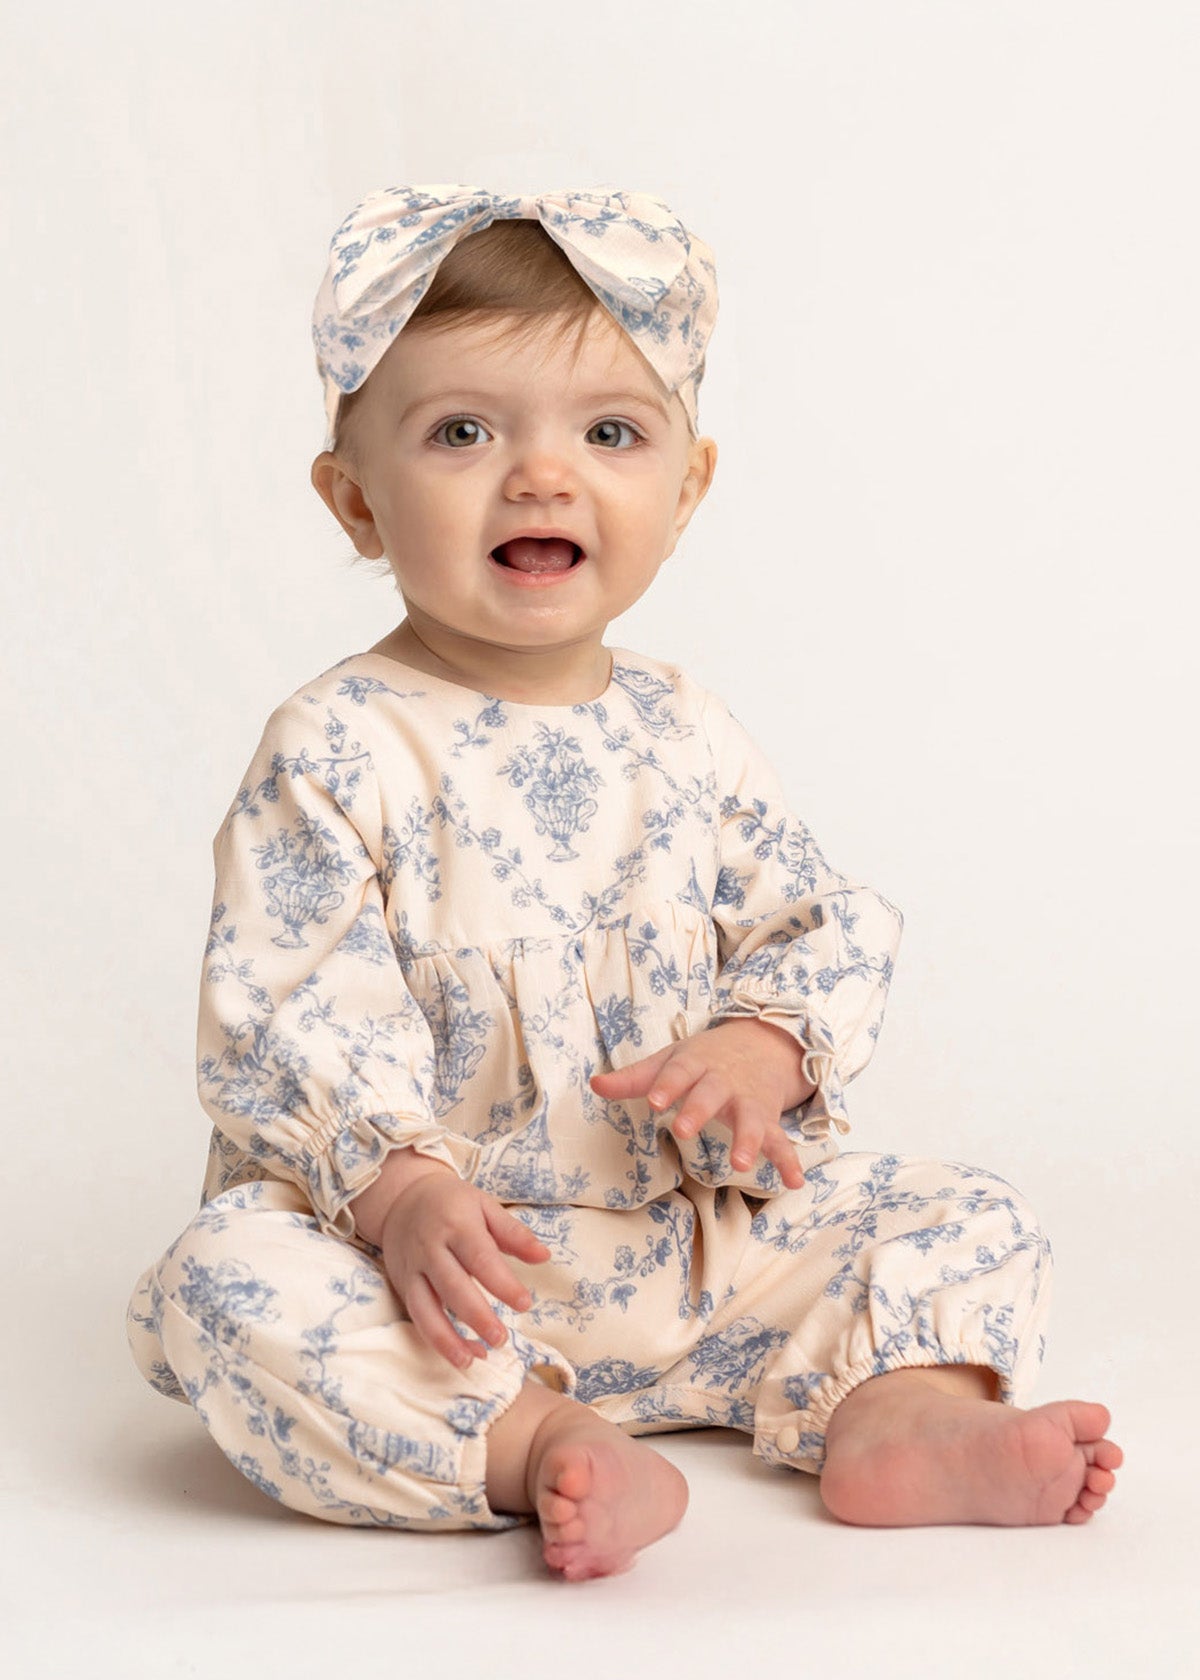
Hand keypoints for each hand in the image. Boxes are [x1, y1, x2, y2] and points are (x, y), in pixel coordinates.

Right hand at [377, 1173, 550, 1369]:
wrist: (402, 1197)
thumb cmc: (453, 1203)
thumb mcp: (485, 1206)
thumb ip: (514, 1233)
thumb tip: (545, 1256)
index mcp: (457, 1225)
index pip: (481, 1259)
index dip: (503, 1284)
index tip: (525, 1304)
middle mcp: (431, 1248)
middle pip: (453, 1287)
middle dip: (477, 1316)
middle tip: (501, 1339)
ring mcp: (413, 1268)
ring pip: (426, 1308)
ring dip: (448, 1338)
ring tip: (473, 1360)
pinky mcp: (402, 1284)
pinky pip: (417, 1316)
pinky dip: (437, 1339)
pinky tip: (462, 1354)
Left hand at [590, 1018, 814, 1188]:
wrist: (761, 1042)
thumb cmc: (704, 1059)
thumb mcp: (670, 1061)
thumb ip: (635, 1077)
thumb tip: (594, 1084)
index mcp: (695, 1064)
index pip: (679, 1072)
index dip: (667, 1085)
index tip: (654, 1102)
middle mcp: (723, 1082)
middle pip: (711, 1094)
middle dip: (699, 1110)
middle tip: (684, 1130)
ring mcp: (748, 1101)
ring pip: (750, 1120)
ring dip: (748, 1140)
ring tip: (741, 1163)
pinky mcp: (768, 1119)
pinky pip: (780, 1141)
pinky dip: (789, 1160)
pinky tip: (795, 1182)